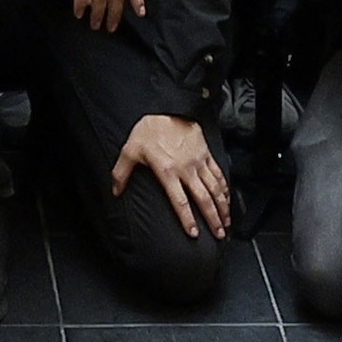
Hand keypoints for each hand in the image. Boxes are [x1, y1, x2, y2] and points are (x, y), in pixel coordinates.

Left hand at [112, 110, 232, 238]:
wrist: (168, 106)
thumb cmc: (149, 129)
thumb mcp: (130, 150)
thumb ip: (121, 173)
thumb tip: (115, 192)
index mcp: (167, 171)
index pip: (180, 201)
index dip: (187, 219)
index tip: (194, 234)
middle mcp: (186, 169)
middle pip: (203, 199)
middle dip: (212, 219)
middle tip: (219, 235)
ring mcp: (199, 162)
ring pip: (215, 188)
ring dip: (222, 207)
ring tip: (226, 223)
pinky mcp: (206, 154)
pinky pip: (218, 174)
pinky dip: (225, 188)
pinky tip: (227, 200)